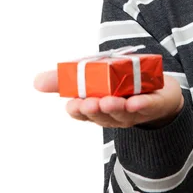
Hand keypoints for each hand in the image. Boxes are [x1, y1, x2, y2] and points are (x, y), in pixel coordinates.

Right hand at [34, 70, 183, 128]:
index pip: (83, 114)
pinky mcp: (154, 104)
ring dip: (116, 108)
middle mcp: (113, 114)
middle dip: (95, 110)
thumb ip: (64, 80)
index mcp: (96, 109)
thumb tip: (36, 82)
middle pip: (102, 115)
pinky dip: (142, 106)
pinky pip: (148, 107)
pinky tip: (136, 102)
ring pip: (123, 113)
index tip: (73, 104)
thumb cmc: (116, 84)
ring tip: (109, 101)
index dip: (78, 110)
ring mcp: (134, 112)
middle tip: (89, 103)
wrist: (156, 88)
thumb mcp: (89, 77)